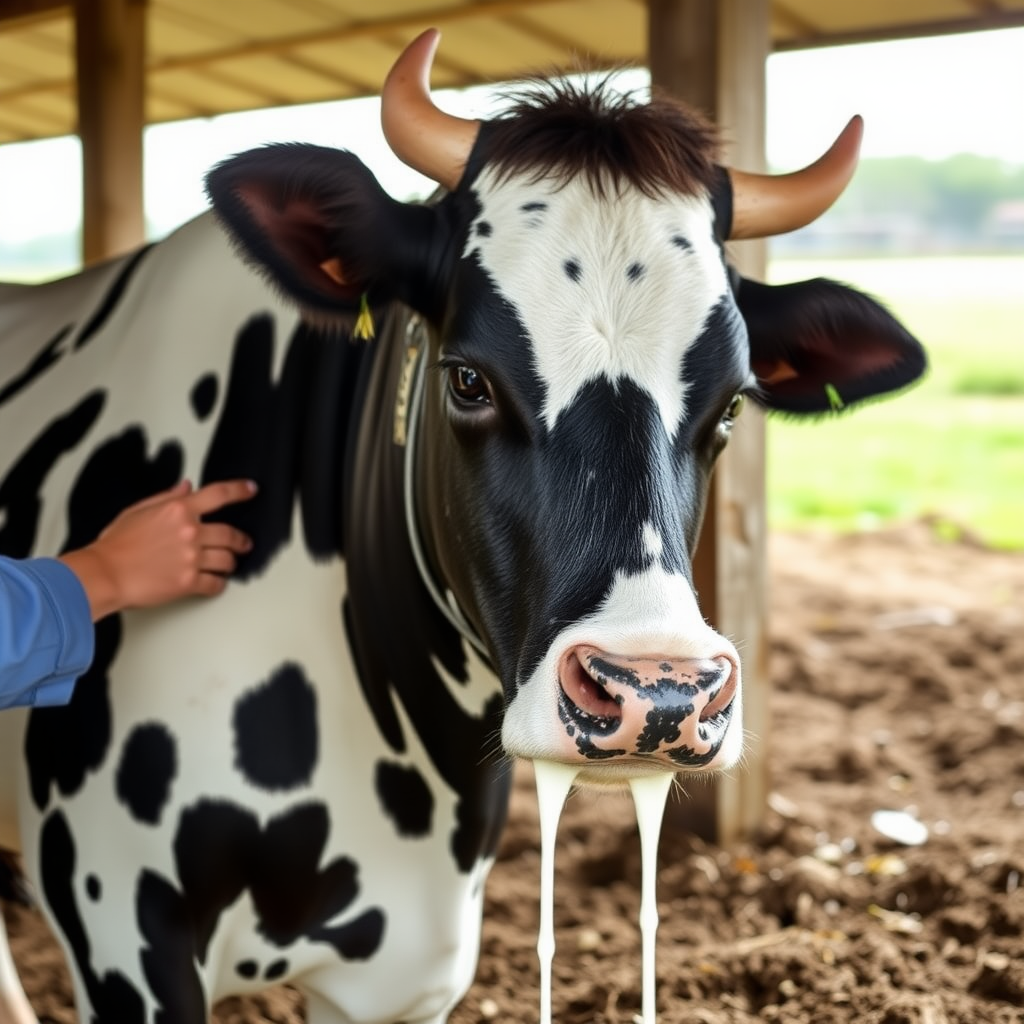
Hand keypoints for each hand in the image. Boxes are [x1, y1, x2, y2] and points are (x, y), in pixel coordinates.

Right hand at [59, 479, 256, 620]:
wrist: (104, 574)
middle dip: (241, 540)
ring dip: (230, 562)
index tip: (250, 490)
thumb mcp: (137, 510)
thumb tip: (186, 488)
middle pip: (230, 533)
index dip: (240, 490)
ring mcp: (191, 558)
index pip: (219, 494)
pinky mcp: (188, 582)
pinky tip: (215, 583)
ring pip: (227, 560)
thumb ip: (166, 498)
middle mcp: (189, 532)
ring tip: (228, 564)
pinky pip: (215, 584)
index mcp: (178, 510)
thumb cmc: (115, 545)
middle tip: (244, 543)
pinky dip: (218, 584)